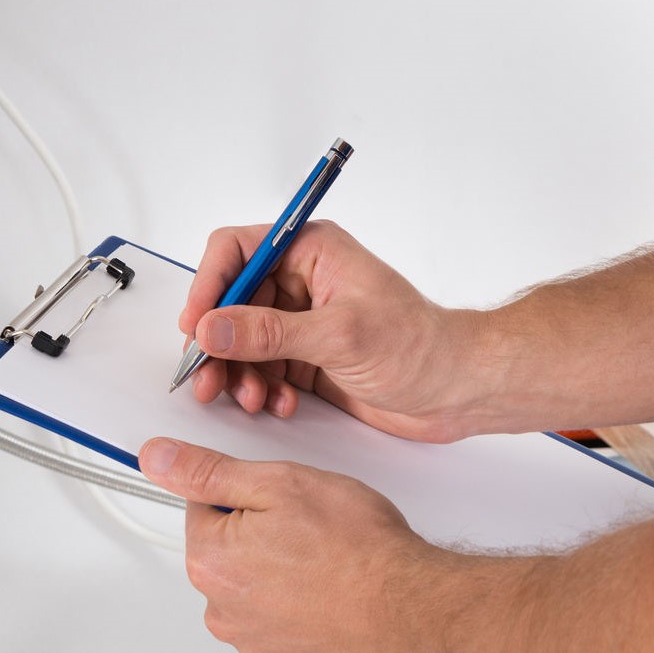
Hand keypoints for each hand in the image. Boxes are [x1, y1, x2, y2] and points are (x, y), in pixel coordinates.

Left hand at [139, 437, 439, 652]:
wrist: (410, 608)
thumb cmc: (356, 549)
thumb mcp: (279, 483)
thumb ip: (209, 472)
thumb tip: (158, 459)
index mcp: (211, 562)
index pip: (203, 505)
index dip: (246, 491)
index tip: (278, 497)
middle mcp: (224, 611)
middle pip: (226, 548)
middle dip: (260, 530)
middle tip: (309, 524)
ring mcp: (256, 643)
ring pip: (253, 584)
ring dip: (280, 567)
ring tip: (325, 556)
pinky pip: (279, 617)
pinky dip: (299, 601)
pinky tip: (331, 587)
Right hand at [179, 218, 482, 441]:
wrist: (458, 389)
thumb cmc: (421, 346)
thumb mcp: (340, 336)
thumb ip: (270, 332)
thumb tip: (213, 326)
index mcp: (312, 250)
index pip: (237, 250)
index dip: (209, 284)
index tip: (195, 325)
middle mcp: (302, 279)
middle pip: (231, 299)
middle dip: (218, 341)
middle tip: (207, 376)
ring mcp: (303, 319)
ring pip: (241, 338)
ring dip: (238, 370)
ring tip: (250, 398)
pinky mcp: (307, 355)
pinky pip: (262, 366)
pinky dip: (261, 387)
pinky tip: (279, 403)